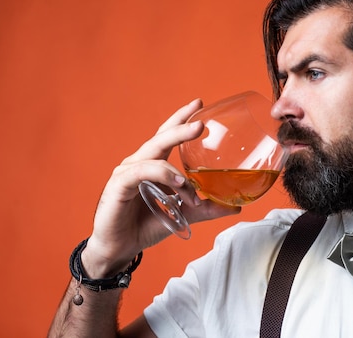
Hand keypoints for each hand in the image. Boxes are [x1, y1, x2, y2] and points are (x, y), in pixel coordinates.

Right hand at [81, 98, 240, 277]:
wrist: (118, 249)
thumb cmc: (143, 227)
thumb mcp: (180, 216)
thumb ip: (204, 209)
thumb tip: (234, 207)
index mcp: (152, 165)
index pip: (167, 135)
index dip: (181, 118)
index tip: (199, 103)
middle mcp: (138, 163)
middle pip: (160, 137)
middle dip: (180, 126)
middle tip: (201, 121)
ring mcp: (126, 172)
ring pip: (154, 155)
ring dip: (176, 170)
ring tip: (189, 185)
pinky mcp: (118, 185)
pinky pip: (141, 172)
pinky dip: (161, 175)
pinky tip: (177, 184)